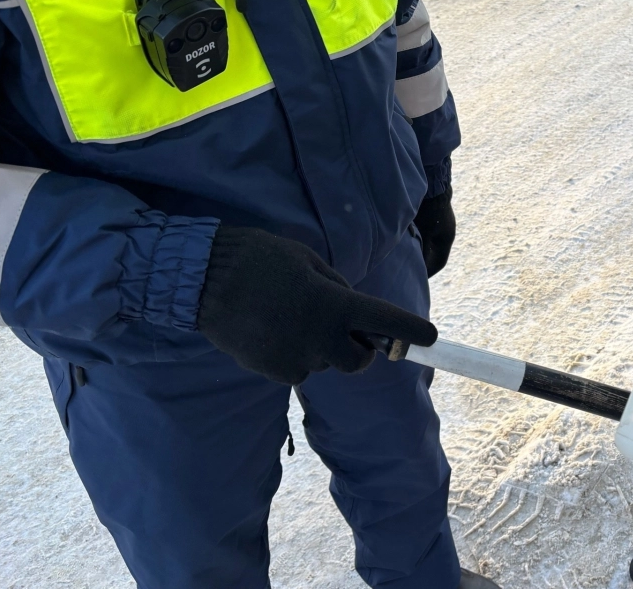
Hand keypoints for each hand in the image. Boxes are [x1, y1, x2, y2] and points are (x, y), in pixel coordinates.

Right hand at [197, 226, 437, 384]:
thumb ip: (337, 288)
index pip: (385, 321)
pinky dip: (294, 355)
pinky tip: (271, 331)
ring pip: (324, 363)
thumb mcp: (308, 261)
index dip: (411, 330)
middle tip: (346, 332)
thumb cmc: (258, 259)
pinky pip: (297, 368)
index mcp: (334, 304)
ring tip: (289, 319)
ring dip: (319, 348)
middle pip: (358, 362)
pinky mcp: (273, 373)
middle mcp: (321, 337)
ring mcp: (297, 358)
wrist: (202, 280)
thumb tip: (352, 310)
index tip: (431, 338)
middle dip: (359, 350)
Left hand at [414, 185, 455, 277]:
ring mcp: (442, 224)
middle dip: (425, 263)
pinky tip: (410, 240)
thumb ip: (423, 249)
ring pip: (432, 244)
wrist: (434, 184)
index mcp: (446, 239)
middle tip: (413, 271)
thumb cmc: (429, 209)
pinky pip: (429, 234)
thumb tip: (420, 266)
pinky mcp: (435, 217)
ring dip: (423, 251)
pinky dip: (421, 241)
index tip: (419, 280)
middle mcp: (446, 233)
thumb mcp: (424, 232)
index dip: (429, 272)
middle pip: (436, 254)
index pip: (439, 263)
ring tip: (410, 257)